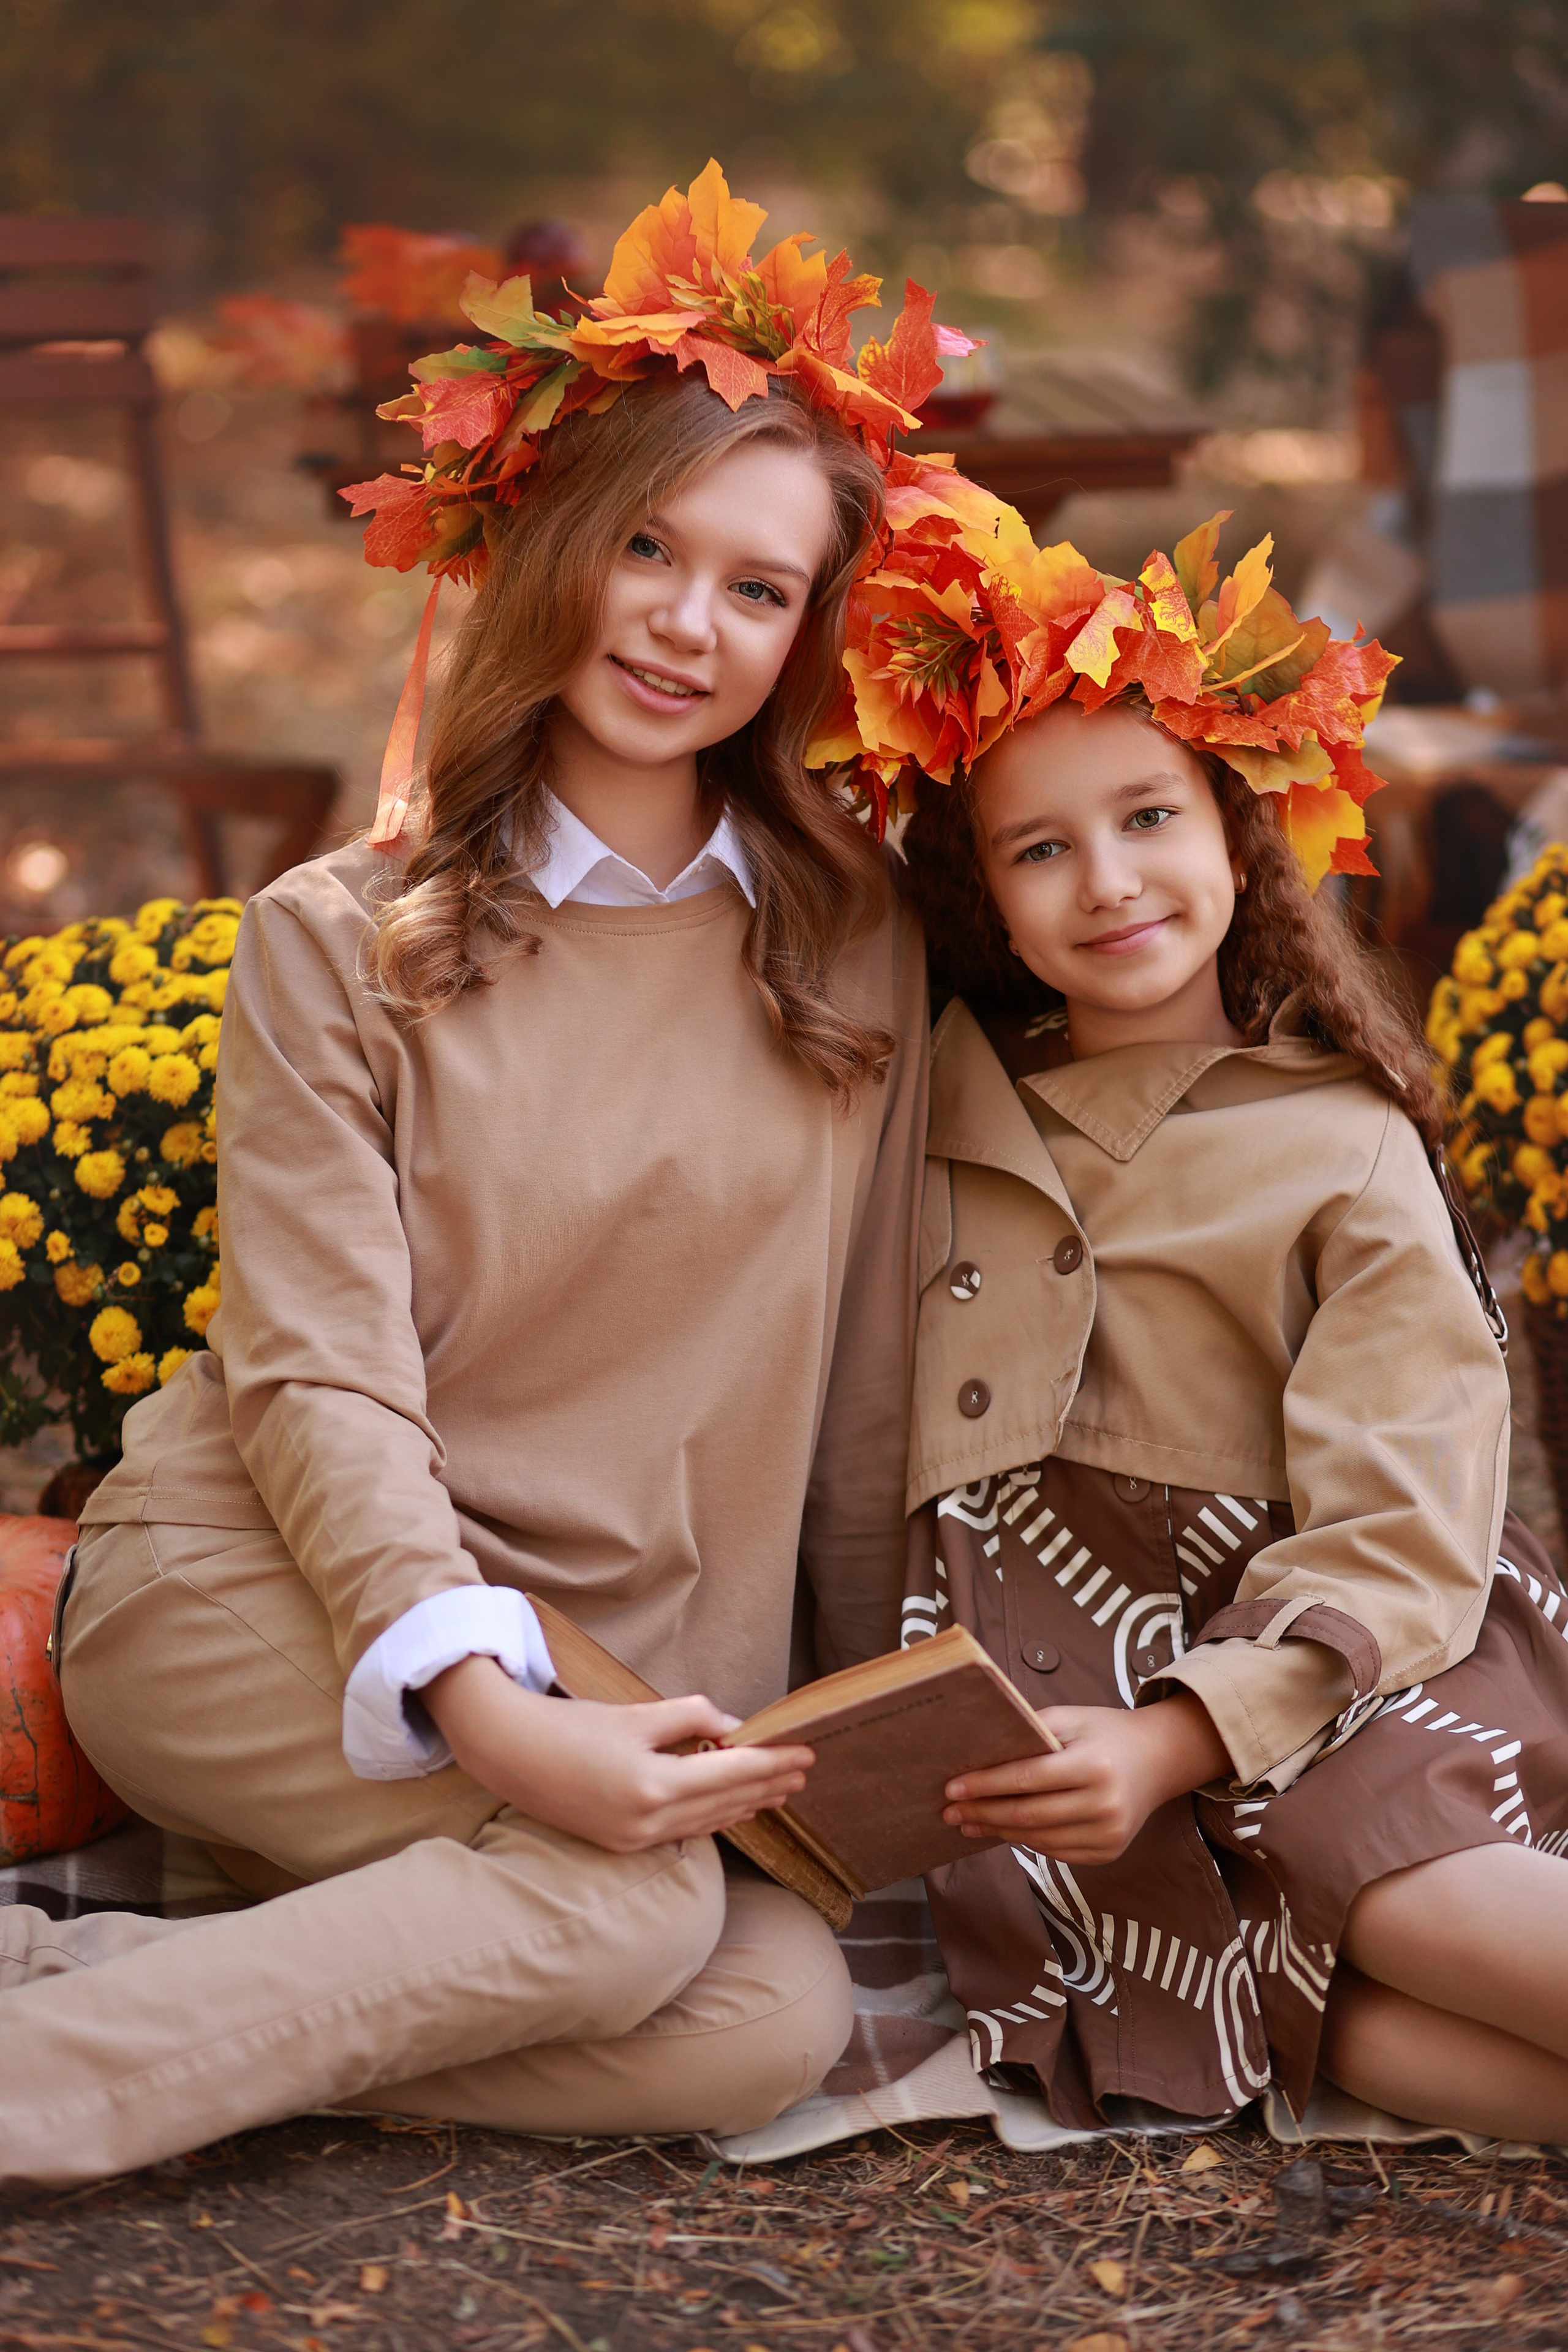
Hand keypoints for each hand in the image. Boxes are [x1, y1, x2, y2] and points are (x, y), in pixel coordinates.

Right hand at [423, 1655, 814, 1854]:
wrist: (510, 1754)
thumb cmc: (571, 1727)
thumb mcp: (636, 1714)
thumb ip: (689, 1718)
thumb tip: (731, 1727)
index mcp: (654, 1786)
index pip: (732, 1773)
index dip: (772, 1762)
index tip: (805, 1752)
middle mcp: (648, 1822)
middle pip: (726, 1802)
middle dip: (768, 1785)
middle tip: (804, 1770)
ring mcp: (634, 1839)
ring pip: (707, 1821)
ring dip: (746, 1804)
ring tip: (778, 1790)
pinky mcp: (621, 1844)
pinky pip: (682, 1831)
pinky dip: (713, 1817)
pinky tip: (732, 1808)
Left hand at [942, 1693, 1229, 1866]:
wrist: (1159, 1759)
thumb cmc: (1106, 1733)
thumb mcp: (1071, 1719)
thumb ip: (1030, 1732)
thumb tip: (980, 1753)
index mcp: (1094, 1765)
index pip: (1027, 1779)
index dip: (985, 1785)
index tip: (952, 1788)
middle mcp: (1105, 1804)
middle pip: (1028, 1814)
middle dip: (982, 1813)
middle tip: (949, 1811)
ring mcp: (1109, 1834)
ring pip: (1038, 1838)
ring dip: (998, 1832)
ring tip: (967, 1823)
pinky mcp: (1108, 1852)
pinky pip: (1056, 1852)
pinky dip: (1025, 1841)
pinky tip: (1002, 1831)